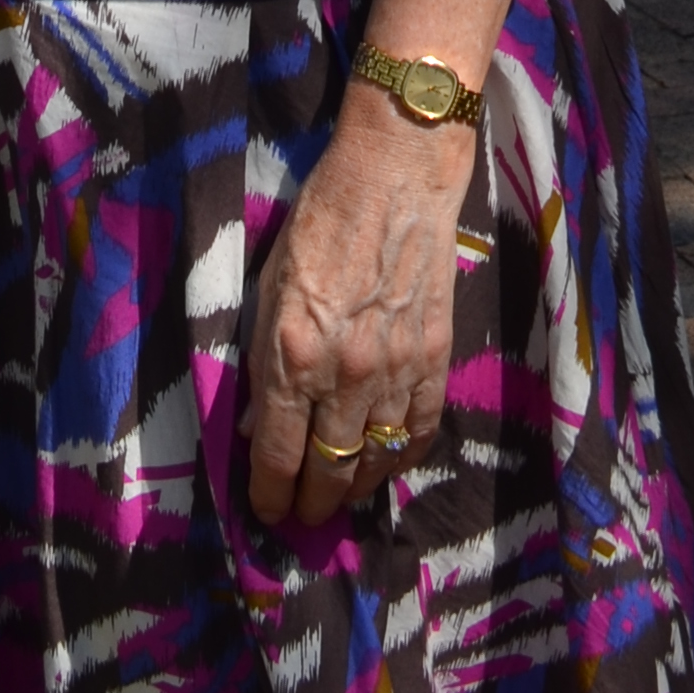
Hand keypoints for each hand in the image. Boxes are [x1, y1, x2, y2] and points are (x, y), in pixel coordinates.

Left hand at [241, 89, 475, 526]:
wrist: (395, 176)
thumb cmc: (319, 221)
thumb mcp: (269, 288)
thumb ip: (264, 363)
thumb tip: (258, 428)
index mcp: (294, 353)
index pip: (279, 455)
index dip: (270, 495)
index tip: (266, 512)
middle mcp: (345, 373)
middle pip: (328, 470)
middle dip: (311, 503)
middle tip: (302, 517)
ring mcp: (396, 370)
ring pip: (375, 461)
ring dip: (354, 490)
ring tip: (340, 498)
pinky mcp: (435, 360)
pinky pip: (419, 432)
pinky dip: (401, 459)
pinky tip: (386, 465)